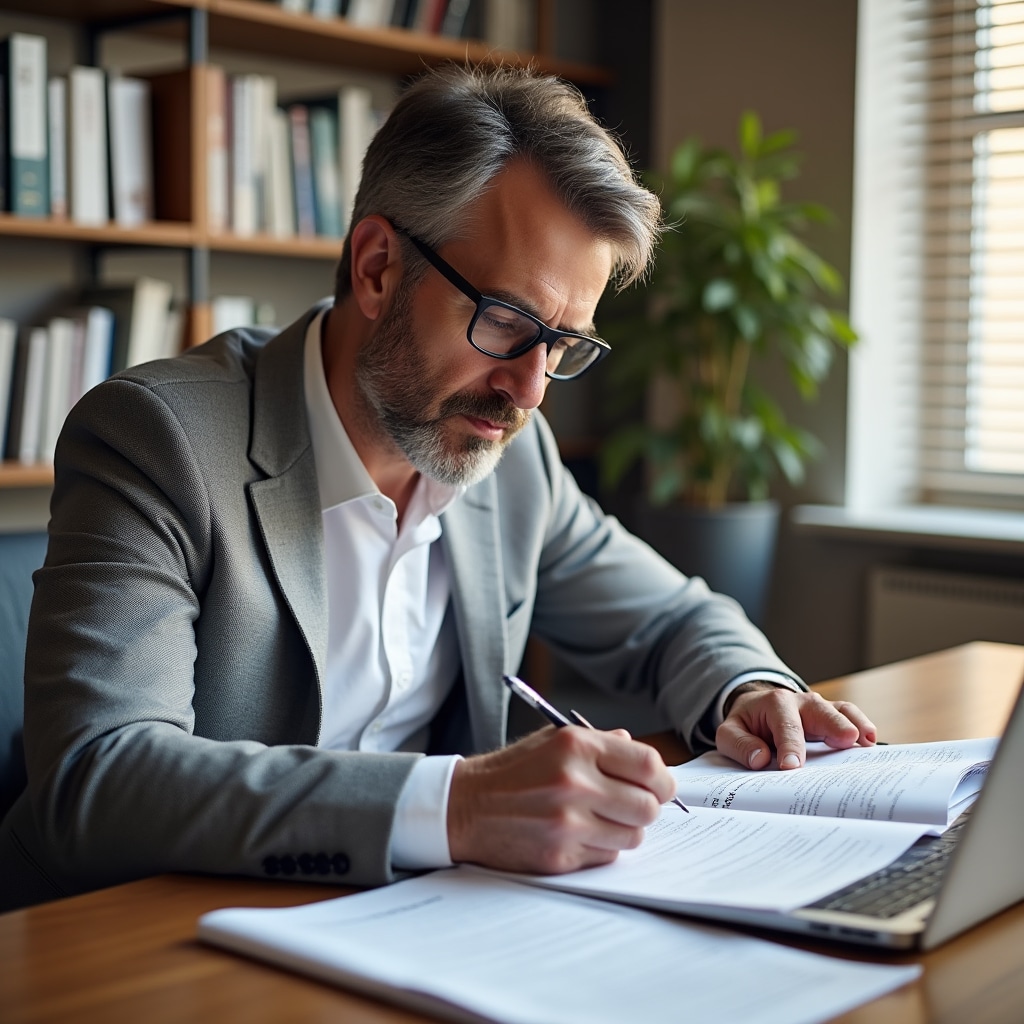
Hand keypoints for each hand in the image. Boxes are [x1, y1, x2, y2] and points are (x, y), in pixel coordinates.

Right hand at [447, 725, 676, 873]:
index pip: (648, 764)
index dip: (662, 779)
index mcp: (576, 746)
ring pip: (633, 836)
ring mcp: (567, 823)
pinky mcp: (560, 855)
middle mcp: (574, 782)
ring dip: (624, 830)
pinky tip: (578, 834)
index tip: (659, 785)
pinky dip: (601, 848)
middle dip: (646, 807)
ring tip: (600, 819)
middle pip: (648, 806)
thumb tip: (644, 756)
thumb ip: (602, 743)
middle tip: (631, 805)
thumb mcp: (553, 740)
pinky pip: (607, 857)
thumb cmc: (512, 772)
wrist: (464, 806)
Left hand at [715, 684, 876, 770]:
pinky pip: (851, 717)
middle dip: (833, 725)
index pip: (785, 727)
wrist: (756, 708)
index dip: (790, 748)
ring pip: (841, 711)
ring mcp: (820, 708)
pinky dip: (863, 727)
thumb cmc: (746, 724)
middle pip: (821, 712)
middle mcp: (801, 702)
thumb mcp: (729, 733)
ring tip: (867, 742)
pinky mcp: (833, 716)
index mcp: (774, 704)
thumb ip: (740, 744)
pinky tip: (871, 742)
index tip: (792, 767)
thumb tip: (761, 758)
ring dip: (855, 724)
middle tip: (847, 741)